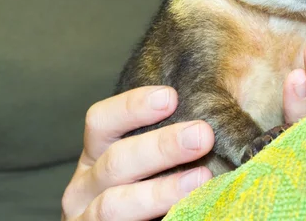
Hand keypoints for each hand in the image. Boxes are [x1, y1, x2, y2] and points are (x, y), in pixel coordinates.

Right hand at [61, 86, 214, 220]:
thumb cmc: (151, 189)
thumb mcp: (154, 161)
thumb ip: (175, 137)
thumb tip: (218, 106)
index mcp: (98, 153)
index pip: (101, 120)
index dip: (133, 106)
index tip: (171, 97)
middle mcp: (86, 184)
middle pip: (116, 159)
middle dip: (161, 146)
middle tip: (203, 135)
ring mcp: (87, 217)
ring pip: (115, 203)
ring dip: (160, 190)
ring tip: (202, 178)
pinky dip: (158, 215)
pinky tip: (187, 210)